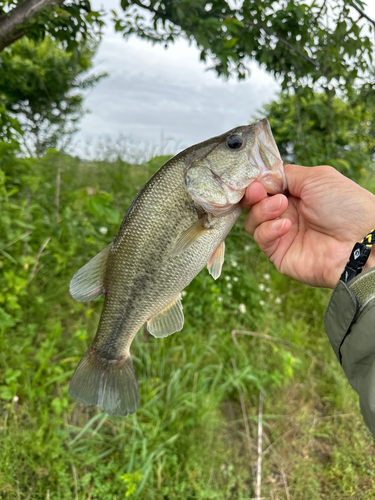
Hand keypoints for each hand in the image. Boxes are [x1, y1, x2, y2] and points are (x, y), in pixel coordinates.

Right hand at [242, 165, 374, 288]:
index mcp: (296, 195)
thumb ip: (285, 175)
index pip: (265, 188)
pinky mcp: (279, 254)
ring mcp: (282, 235)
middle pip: (254, 205)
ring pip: (253, 222)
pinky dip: (269, 229)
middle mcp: (287, 214)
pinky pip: (262, 239)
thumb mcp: (316, 178)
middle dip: (253, 196)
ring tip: (280, 206)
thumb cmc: (346, 205)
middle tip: (258, 191)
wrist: (360, 240)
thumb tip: (262, 178)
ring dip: (262, 211)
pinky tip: (286, 225)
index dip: (256, 183)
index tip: (254, 180)